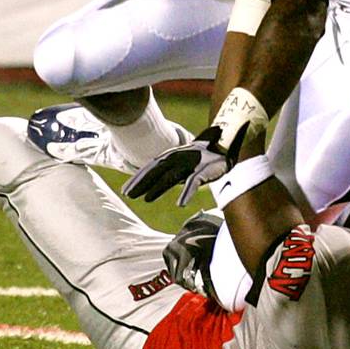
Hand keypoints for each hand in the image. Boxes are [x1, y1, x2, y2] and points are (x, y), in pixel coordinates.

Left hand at [122, 124, 246, 206]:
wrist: (224, 144)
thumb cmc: (202, 155)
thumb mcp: (183, 161)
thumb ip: (171, 170)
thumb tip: (157, 182)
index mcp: (171, 156)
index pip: (150, 168)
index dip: (137, 179)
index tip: (125, 190)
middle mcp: (177, 158)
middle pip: (155, 172)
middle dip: (141, 183)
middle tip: (128, 195)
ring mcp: (190, 164)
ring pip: (170, 177)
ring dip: (158, 188)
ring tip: (147, 199)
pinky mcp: (203, 170)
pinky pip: (193, 183)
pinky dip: (186, 193)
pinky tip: (180, 204)